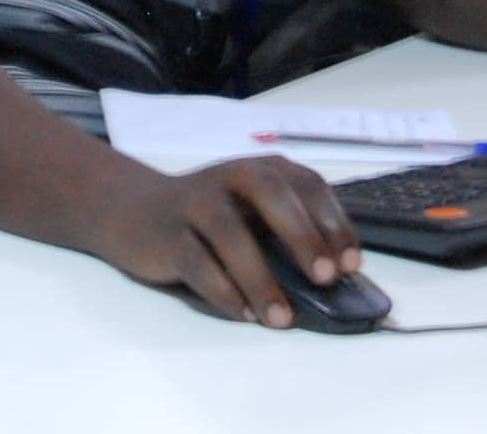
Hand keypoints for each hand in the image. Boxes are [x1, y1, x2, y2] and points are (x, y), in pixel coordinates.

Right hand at [79, 157, 361, 327]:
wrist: (135, 210)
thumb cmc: (212, 219)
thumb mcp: (253, 213)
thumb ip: (288, 234)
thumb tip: (334, 282)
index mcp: (263, 169)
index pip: (308, 185)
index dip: (333, 222)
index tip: (351, 264)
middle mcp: (231, 176)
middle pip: (270, 194)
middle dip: (302, 235)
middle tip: (324, 278)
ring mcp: (196, 201)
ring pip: (229, 232)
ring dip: (260, 278)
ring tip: (282, 318)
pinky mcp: (167, 233)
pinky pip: (195, 261)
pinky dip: (221, 289)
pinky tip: (242, 313)